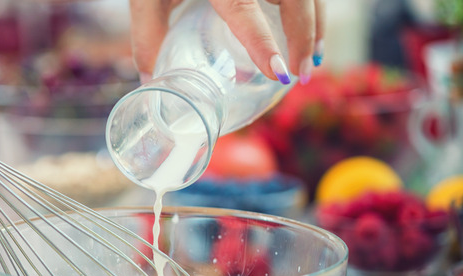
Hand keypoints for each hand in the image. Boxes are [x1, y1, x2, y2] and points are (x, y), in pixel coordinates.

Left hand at [129, 0, 324, 84]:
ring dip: (313, 23)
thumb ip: (149, 33)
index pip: (243, 10)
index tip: (279, 74)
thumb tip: (150, 80)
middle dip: (303, 37)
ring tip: (311, 58)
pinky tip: (309, 26)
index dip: (262, 43)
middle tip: (300, 76)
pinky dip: (311, 5)